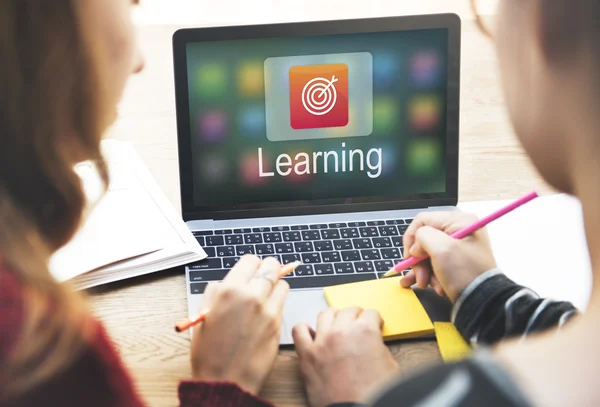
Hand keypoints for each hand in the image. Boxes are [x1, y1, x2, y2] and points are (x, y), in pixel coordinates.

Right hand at [190, 255, 288, 394]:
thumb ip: (215, 294)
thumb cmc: (209, 353)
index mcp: (230, 291)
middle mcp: (252, 296)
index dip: (250, 265)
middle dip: (267, 270)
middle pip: (271, 266)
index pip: (251, 260)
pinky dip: (278, 302)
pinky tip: (266, 312)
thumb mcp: (202, 316)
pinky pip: (283, 302)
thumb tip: (224, 283)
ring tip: (264, 297)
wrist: (226, 381)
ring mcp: (268, 310)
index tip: (249, 271)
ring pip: (282, 283)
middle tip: (261, 278)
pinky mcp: (279, 324)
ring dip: (275, 286)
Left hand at [293, 307, 397, 406]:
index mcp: (365, 331)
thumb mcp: (390, 365)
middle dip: (356, 316)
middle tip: (357, 325)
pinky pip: (299, 331)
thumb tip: (373, 342)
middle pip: (348, 311)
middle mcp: (342, 331)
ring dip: (333, 318)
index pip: (371, 313)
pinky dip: (305, 330)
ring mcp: (322, 341)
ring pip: (325, 314)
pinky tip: (312, 334)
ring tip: (336, 325)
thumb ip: (379, 346)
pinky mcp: (307, 355)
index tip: (373, 324)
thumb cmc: (374, 393)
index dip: (374, 320)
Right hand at [400, 211, 496, 301]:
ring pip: (428, 254)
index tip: (410, 256)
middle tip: (420, 276)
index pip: (422, 220)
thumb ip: (422, 237)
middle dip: (419, 260)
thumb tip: (416, 246)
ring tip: (427, 284)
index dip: (412, 238)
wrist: (483, 302)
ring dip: (424, 271)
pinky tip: (428, 285)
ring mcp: (457, 247)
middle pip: (424, 239)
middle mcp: (459, 231)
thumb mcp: (441, 249)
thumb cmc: (465, 273)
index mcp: (459, 221)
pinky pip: (435, 264)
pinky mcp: (456, 262)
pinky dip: (430, 275)